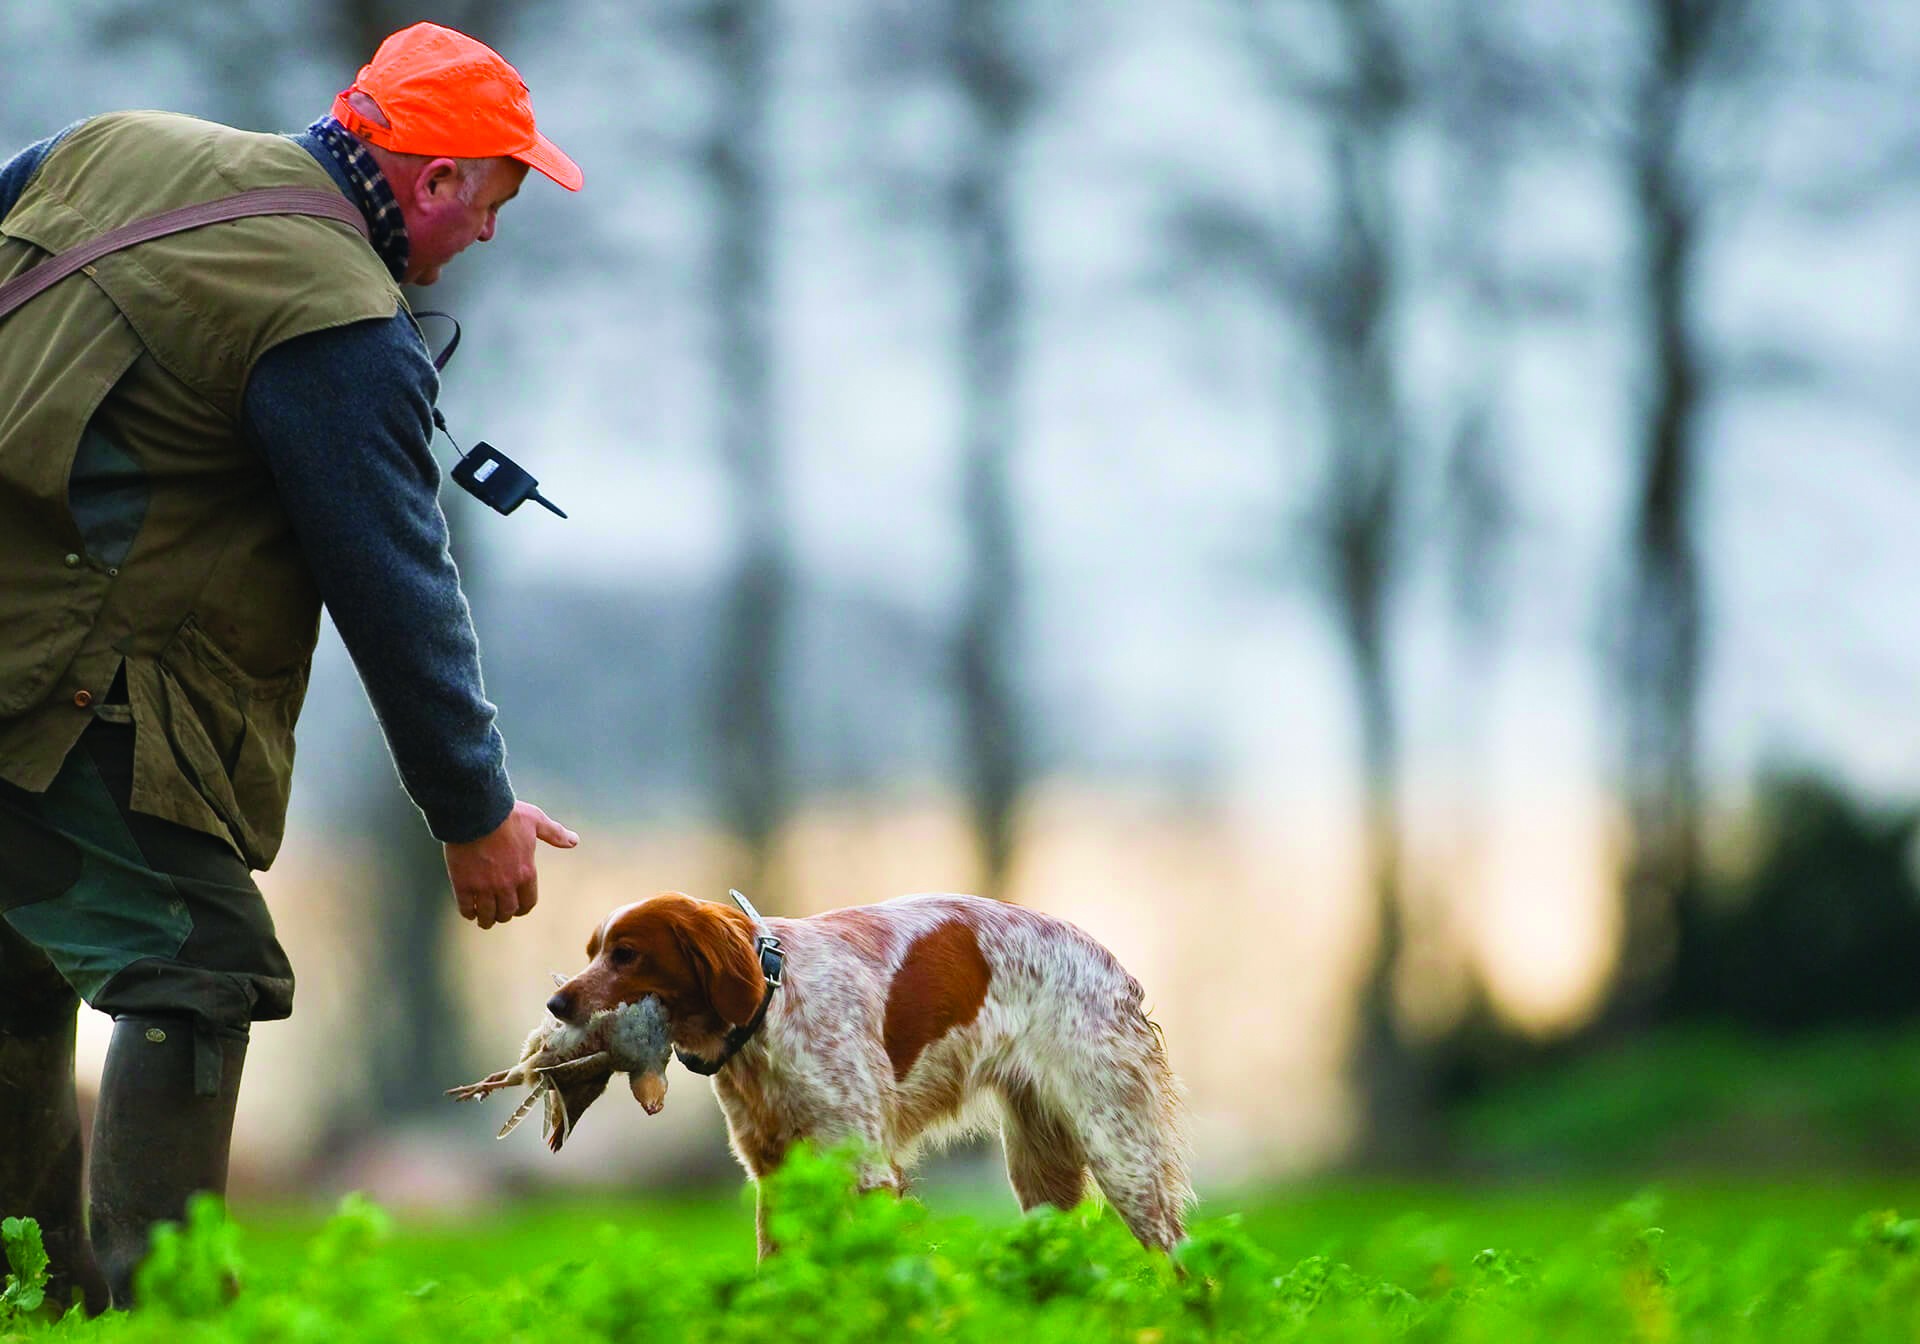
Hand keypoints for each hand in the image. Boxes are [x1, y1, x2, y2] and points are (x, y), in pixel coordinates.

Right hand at [444, 800, 578, 929]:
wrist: (477, 811)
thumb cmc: (507, 814)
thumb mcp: (537, 821)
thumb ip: (555, 834)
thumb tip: (574, 841)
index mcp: (526, 872)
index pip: (528, 902)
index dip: (522, 908)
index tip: (517, 909)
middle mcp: (506, 884)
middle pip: (507, 911)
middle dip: (504, 915)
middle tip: (499, 915)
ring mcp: (484, 886)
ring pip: (487, 913)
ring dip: (486, 919)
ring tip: (483, 920)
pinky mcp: (463, 883)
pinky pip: (466, 906)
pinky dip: (468, 912)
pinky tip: (468, 912)